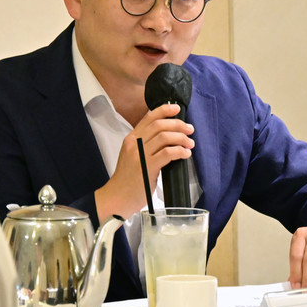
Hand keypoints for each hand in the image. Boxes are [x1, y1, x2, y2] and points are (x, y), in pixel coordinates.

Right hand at [94, 103, 193, 220]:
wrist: (117, 197)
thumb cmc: (127, 179)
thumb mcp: (132, 155)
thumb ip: (144, 144)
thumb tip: (167, 136)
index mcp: (131, 139)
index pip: (149, 117)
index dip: (165, 110)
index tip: (177, 109)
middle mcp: (134, 144)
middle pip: (159, 125)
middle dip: (178, 124)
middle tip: (190, 130)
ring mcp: (140, 155)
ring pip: (165, 137)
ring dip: (182, 138)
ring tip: (190, 144)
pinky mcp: (147, 168)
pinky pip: (168, 153)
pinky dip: (180, 151)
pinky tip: (185, 154)